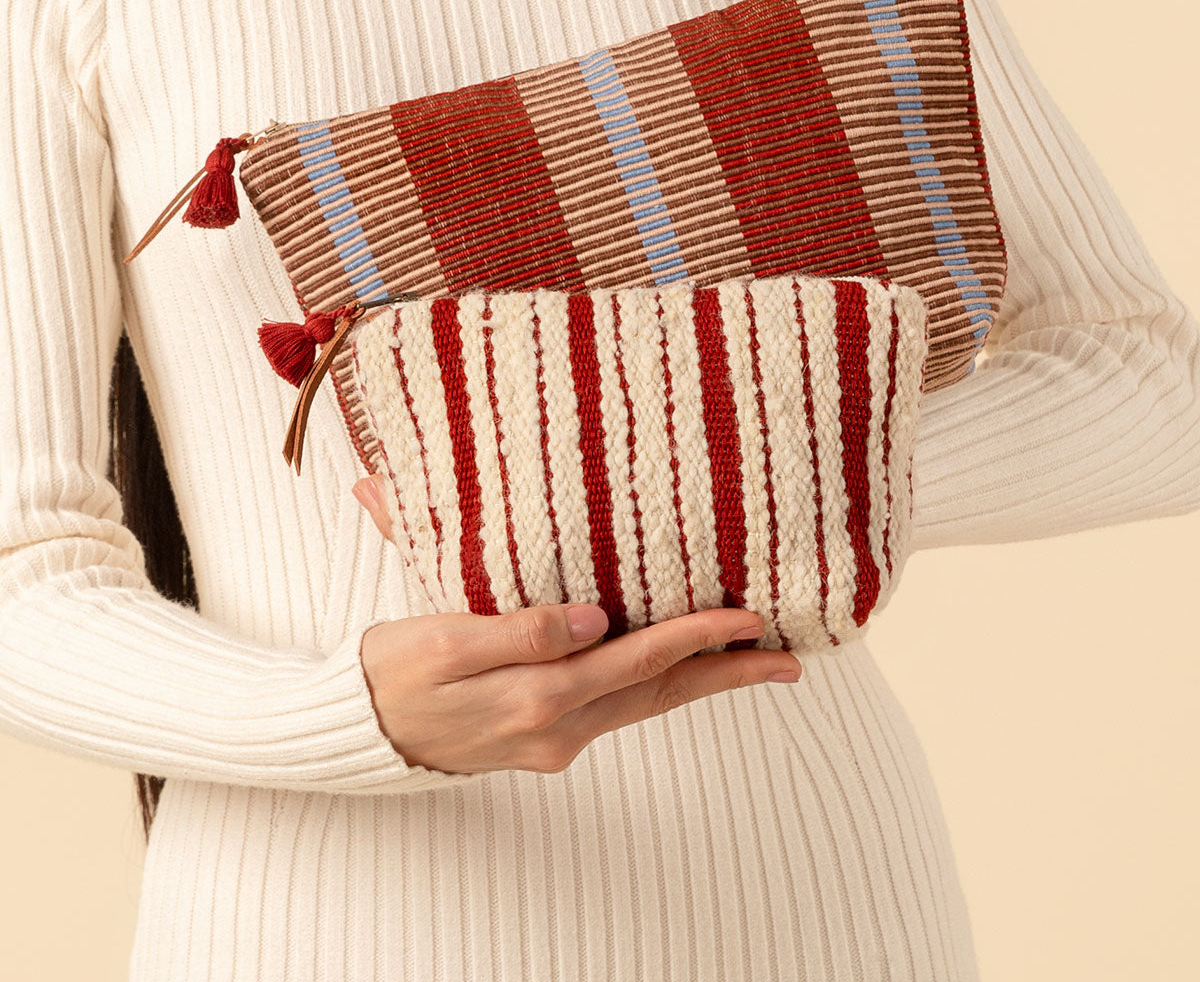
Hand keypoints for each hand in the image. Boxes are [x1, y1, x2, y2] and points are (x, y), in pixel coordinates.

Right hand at [353, 474, 803, 775]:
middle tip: (790, 660)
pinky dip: (657, 686)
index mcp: (537, 697)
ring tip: (752, 664)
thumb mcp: (445, 640)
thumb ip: (523, 630)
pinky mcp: (544, 736)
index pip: (638, 659)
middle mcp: (558, 727)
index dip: (698, 635)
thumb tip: (594, 619)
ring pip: (645, 704)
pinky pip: (617, 706)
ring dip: (701, 682)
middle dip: (728, 674)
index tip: (750, 616)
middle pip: (661, 693)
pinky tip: (675, 671)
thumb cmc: (393, 671)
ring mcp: (554, 739)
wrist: (357, 731)